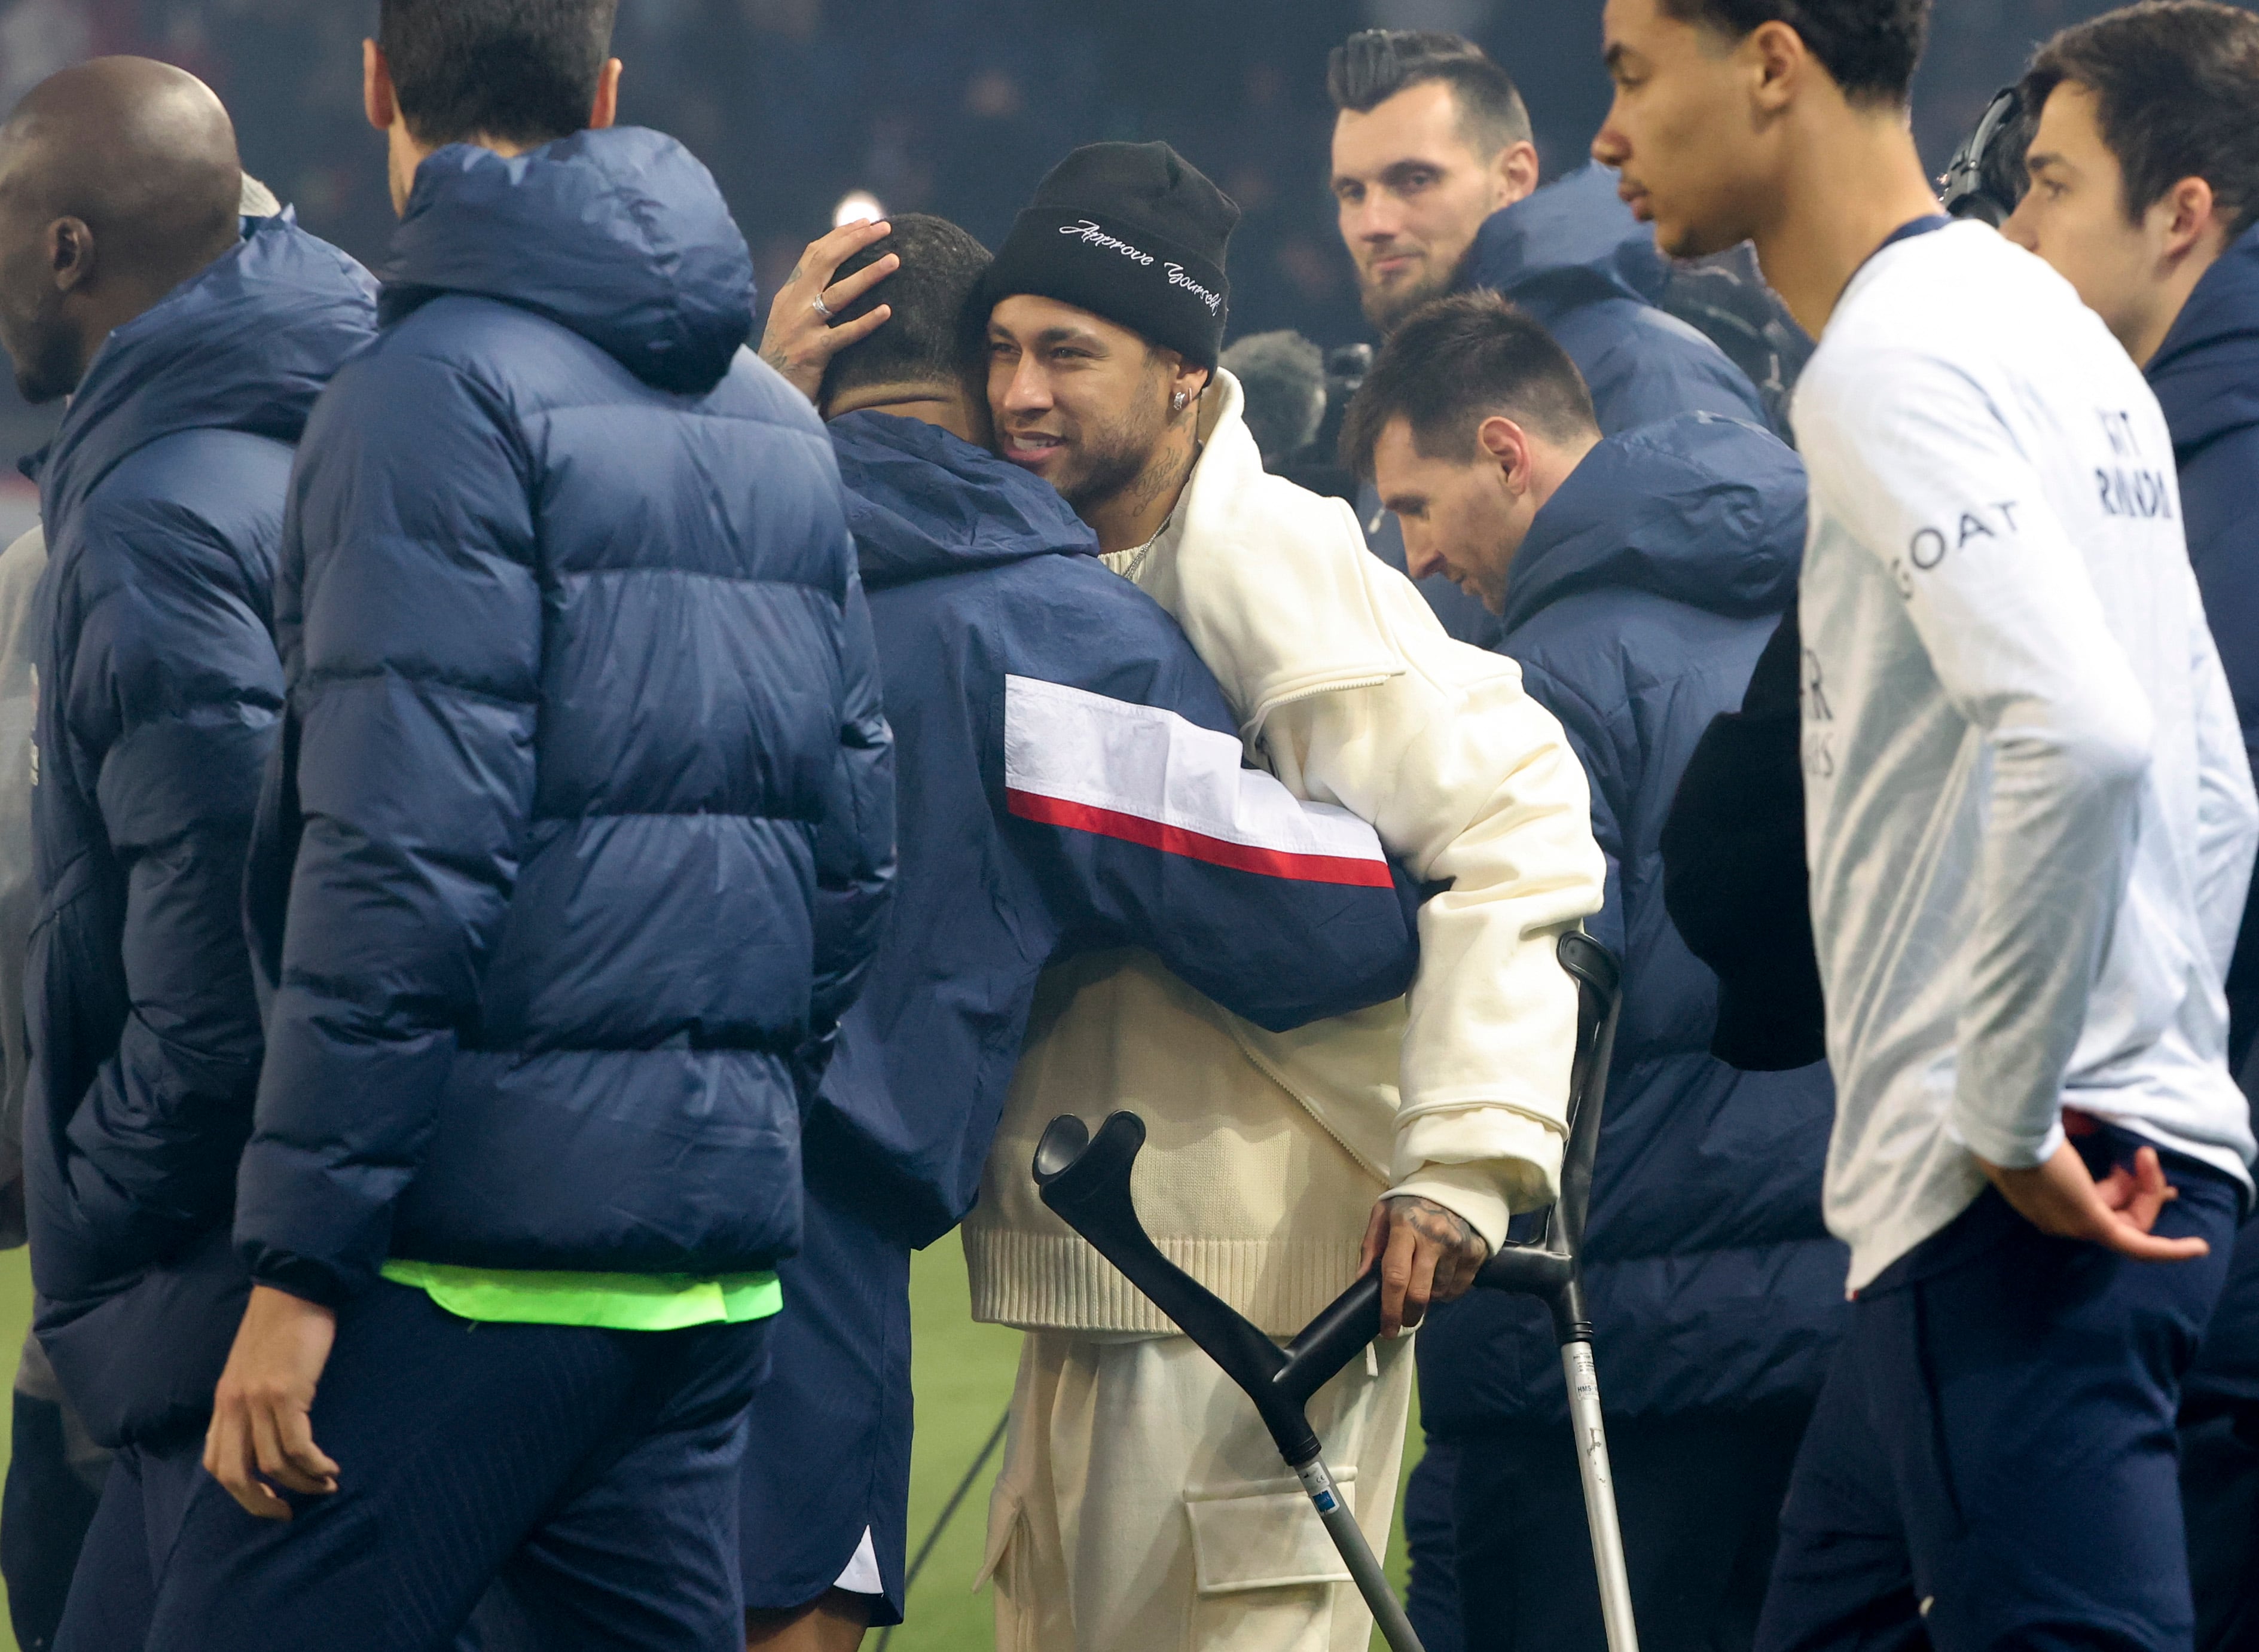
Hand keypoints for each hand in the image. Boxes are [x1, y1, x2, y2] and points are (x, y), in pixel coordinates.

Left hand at [204, 1284, 340, 1518]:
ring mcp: (258, 1400)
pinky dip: (313, 1465)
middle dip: (261, 1503)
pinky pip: (296, 1445)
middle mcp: (234, 1405)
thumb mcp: (255, 1366)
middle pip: (235, 1475)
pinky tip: (330, 1468)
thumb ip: (253, 1398)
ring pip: (272, 1463)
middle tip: (289, 1512)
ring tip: (325, 1485)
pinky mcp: (285, 1393)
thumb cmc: (282, 1323)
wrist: (295, 1287)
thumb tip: (269, 1431)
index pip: (216, 1461)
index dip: (239, 1491)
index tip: (268, 1500)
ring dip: (301, 1483)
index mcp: (224, 1401)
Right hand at [756, 219, 900, 403]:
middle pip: (827, 262)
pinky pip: (844, 334)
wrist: (766, 392)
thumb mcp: (789, 321)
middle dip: (857, 242)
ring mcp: (802, 328)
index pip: (815, 254)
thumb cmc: (784, 359)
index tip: (865, 223)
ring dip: (868, 274)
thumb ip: (807, 299)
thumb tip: (836, 277)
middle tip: (885, 229)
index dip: (840, 235)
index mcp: (788, 294)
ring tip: (894, 260)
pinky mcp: (812, 353)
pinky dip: (866, 322)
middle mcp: (793, 304)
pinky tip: (887, 312)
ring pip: (839, 294)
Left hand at [1359, 1194, 1490, 1336]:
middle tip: (1403, 1322)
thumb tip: (1361, 1281)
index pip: (1395, 1276)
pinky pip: (1459, 1288)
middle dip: (1408, 1315)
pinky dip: (1447, 1291)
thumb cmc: (1412, 1202)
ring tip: (1423, 1283)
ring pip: (1440, 1293)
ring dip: (1429, 1298)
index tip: (1386, 1328)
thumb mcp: (1384, 1213)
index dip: (1390, 1308)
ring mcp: (1457, 1246)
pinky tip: (1441, 1278)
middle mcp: (1433, 1238)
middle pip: (1419, 1293)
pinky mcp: (1476, 1252)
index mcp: (1404, 1227)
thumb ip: (1371, 1246)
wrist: (1456, 1185)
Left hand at [1976, 1139, 2210, 1261]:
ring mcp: (2073, 1224)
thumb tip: (2091, 1125)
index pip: (2096, 1200)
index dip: (2126, 1184)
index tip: (2143, 1158)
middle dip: (2142, 1189)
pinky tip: (2197, 1247)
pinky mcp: (2090, 1222)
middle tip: (2148, 1157)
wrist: (2005, 1121)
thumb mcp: (2050, 1126)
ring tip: (2145, 1155)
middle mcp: (2058, 1219)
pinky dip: (2169, 1250)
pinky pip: (2138, 1246)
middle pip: (2116, 1213)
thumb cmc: (2021, 1119)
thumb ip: (2073, 1128)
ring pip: (2131, 1222)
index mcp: (2043, 1197)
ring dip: (2149, 1191)